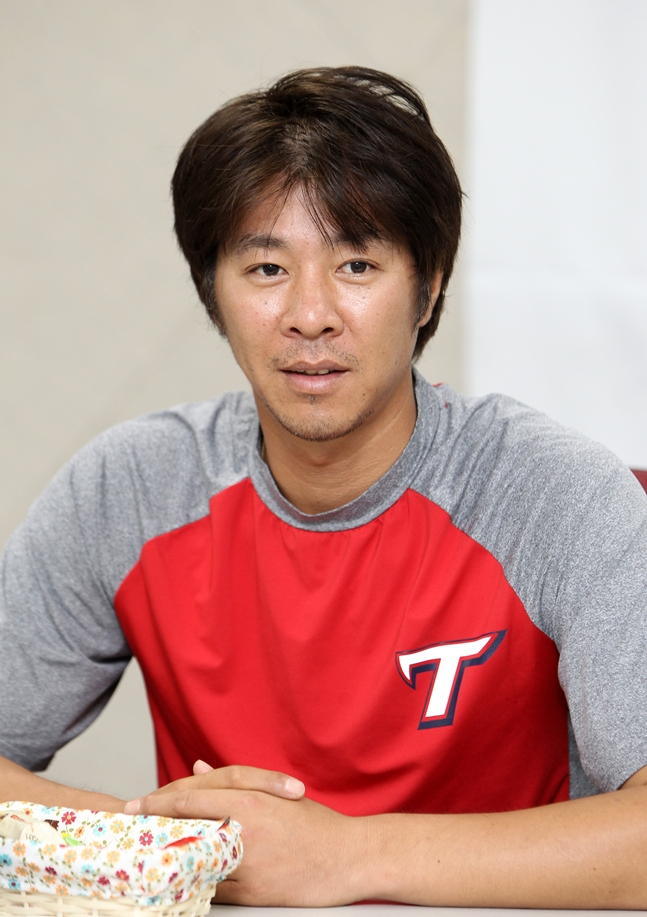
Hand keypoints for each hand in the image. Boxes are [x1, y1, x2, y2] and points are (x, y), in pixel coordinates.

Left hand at [125, 762, 371, 905]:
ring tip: (144, 855)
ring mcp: (246, 866)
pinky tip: (179, 880)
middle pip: (184, 830)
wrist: (349, 859)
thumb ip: (235, 780)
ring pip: (194, 863)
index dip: (157, 802)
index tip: (134, 806)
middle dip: (153, 829)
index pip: (190, 800)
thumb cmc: (315, 825)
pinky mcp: (252, 893)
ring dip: (169, 858)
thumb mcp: (277, 793)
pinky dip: (194, 883)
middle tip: (130, 829)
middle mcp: (243, 833)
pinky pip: (213, 890)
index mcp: (249, 803)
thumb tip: (198, 767)